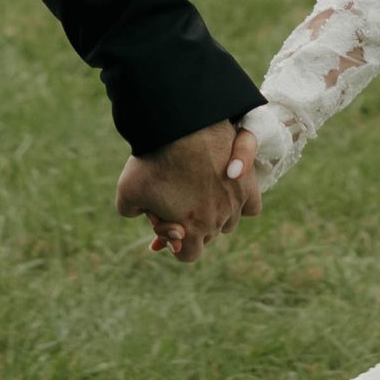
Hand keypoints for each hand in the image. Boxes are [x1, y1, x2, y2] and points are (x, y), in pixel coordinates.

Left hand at [115, 120, 261, 263]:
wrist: (182, 124)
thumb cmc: (152, 159)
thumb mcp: (127, 191)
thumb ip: (131, 211)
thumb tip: (143, 215)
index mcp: (192, 231)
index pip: (188, 254)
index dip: (176, 242)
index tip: (169, 225)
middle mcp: (218, 221)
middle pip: (208, 235)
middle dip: (193, 225)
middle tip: (179, 202)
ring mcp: (235, 203)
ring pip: (229, 221)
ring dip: (216, 213)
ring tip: (199, 192)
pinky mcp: (248, 183)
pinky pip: (252, 206)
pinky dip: (241, 204)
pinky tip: (226, 192)